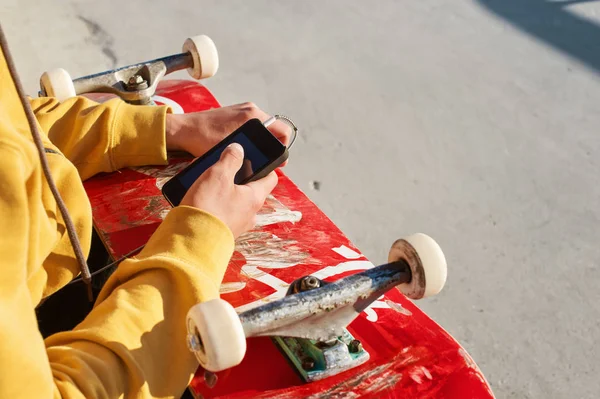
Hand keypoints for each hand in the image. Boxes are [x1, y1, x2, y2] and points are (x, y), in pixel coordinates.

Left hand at [166, 102, 291, 161]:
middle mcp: (251, 110)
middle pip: (274, 129)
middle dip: (272, 144)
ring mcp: (243, 109)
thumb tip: (270, 162)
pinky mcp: (235, 112)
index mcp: (253, 116)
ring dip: (262, 140)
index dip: (284, 147)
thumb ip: (252, 154)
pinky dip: (252, 136)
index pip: (283, 130)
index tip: (278, 160)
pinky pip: (252, 124)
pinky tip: (242, 147)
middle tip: (266, 160)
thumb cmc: (202, 139)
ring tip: (253, 154)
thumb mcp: (230, 150)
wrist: (183, 129)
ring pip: (263, 127)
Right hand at [180, 143, 277, 237]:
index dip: (264, 166)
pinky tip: (200, 199)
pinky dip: (215, 205)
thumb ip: (230, 159)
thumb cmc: (208, 208)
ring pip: (235, 202)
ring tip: (207, 183)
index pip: (270, 178)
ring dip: (224, 191)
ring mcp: (237, 225)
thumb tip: (238, 149)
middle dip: (238, 178)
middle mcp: (250, 214)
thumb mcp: (218, 174)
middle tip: (223, 169)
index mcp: (254, 198)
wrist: (192, 242)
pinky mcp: (223, 232)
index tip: (255, 159)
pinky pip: (223, 214)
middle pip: (250, 190)